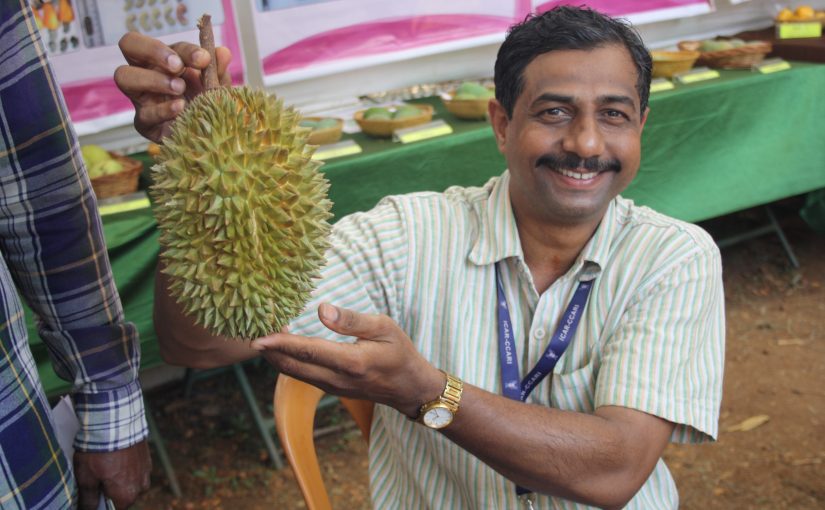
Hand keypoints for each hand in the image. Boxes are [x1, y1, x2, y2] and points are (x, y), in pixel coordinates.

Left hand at [74, 440, 151, 508]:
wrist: (115, 421)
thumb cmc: (98, 452)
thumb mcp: (86, 478)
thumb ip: (87, 500)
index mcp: (126, 496)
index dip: (101, 504)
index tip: (92, 494)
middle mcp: (140, 486)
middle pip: (123, 497)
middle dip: (111, 491)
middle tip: (96, 477)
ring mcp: (146, 471)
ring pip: (131, 483)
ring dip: (120, 479)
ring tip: (105, 465)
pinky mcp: (147, 457)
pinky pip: (136, 470)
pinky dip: (126, 467)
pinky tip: (115, 458)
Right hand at [114, 32, 231, 141]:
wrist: (208, 134)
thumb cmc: (206, 100)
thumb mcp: (216, 83)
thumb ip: (217, 69)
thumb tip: (223, 52)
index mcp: (162, 58)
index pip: (163, 42)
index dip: (183, 50)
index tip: (203, 59)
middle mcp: (145, 72)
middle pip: (128, 44)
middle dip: (152, 50)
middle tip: (177, 66)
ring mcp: (141, 97)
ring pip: (124, 77)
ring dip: (152, 79)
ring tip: (179, 88)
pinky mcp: (144, 123)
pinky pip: (144, 114)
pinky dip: (163, 110)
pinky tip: (180, 107)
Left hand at [252, 303, 443, 417]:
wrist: (410, 388)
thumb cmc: (400, 353)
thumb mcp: (385, 327)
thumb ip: (352, 320)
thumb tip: (322, 309)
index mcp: (352, 362)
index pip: (309, 351)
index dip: (281, 343)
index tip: (258, 336)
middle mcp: (337, 379)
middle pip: (292, 366)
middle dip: (268, 350)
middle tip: (250, 328)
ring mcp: (332, 387)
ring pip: (294, 373)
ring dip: (275, 356)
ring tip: (261, 333)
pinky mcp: (330, 388)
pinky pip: (302, 375)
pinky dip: (287, 361)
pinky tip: (280, 345)